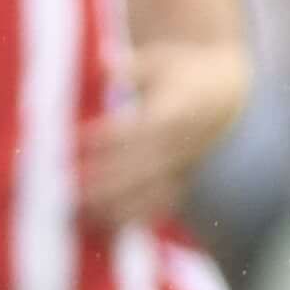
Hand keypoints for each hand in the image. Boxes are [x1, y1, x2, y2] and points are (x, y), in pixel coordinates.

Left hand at [76, 43, 245, 230]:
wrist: (226, 94)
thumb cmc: (182, 71)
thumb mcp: (161, 60)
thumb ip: (132, 66)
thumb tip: (102, 63)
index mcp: (174, 112)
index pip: (134, 129)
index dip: (102, 137)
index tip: (70, 141)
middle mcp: (180, 145)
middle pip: (136, 168)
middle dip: (100, 181)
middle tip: (63, 188)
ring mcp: (182, 169)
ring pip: (145, 195)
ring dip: (109, 208)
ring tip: (73, 215)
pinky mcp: (182, 184)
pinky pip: (157, 208)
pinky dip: (129, 221)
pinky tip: (98, 230)